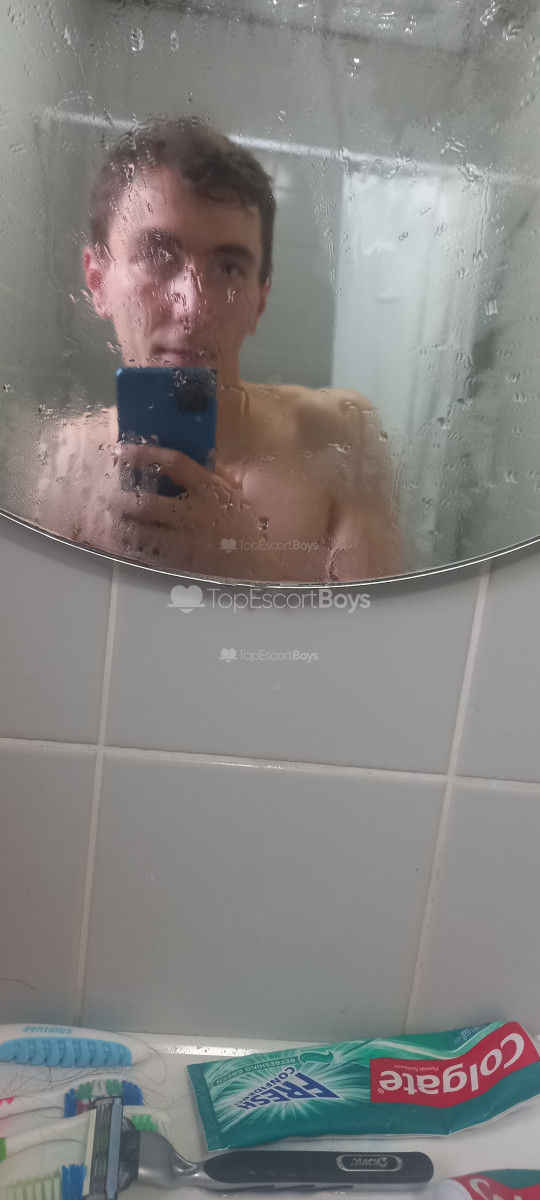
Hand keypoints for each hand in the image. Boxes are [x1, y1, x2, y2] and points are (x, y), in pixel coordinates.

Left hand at [109, 442, 280, 577]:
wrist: (262, 561)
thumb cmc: (244, 521)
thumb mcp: (228, 491)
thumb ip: (202, 477)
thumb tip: (169, 462)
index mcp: (210, 488)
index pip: (173, 463)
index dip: (144, 455)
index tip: (121, 452)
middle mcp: (196, 513)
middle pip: (146, 503)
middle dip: (122, 500)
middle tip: (107, 497)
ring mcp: (188, 541)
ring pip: (143, 534)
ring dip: (122, 528)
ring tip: (110, 523)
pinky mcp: (184, 563)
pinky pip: (151, 556)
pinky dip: (135, 550)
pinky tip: (125, 546)